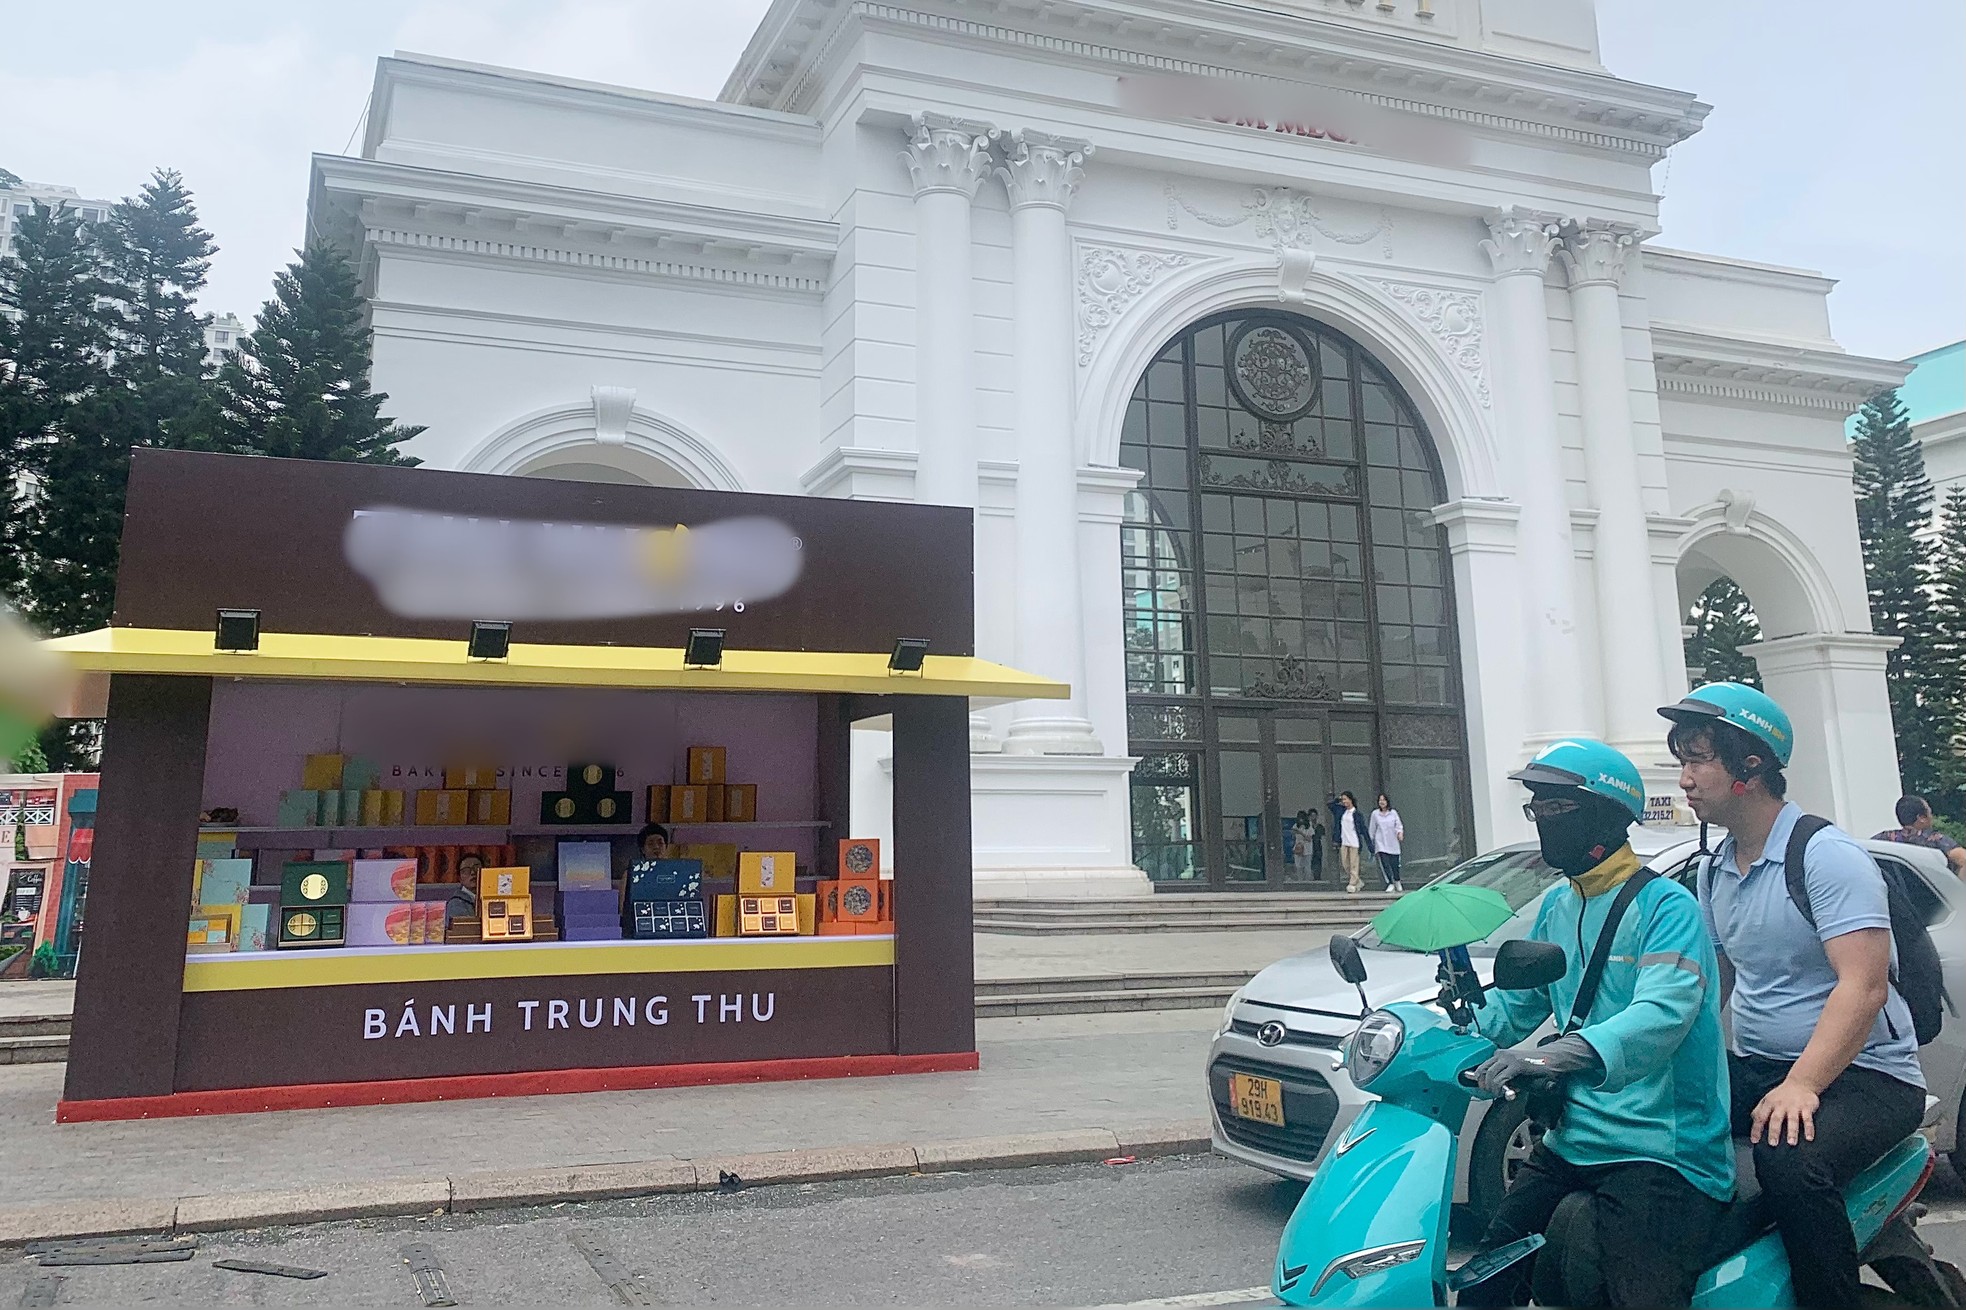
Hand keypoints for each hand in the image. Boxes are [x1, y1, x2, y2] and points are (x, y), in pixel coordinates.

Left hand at [1469, 1036, 1599, 1094]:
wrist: (1554, 1059)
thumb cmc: (1539, 1066)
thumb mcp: (1517, 1072)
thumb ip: (1506, 1077)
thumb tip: (1495, 1087)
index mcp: (1501, 1055)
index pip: (1482, 1066)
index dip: (1480, 1080)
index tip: (1484, 1089)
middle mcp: (1503, 1054)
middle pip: (1482, 1070)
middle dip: (1483, 1084)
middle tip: (1490, 1093)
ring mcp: (1509, 1058)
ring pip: (1490, 1075)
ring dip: (1491, 1087)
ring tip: (1498, 1093)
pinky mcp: (1517, 1064)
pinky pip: (1501, 1078)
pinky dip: (1499, 1087)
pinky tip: (1505, 1092)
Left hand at [1752, 1079, 1819, 1145]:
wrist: (1801, 1083)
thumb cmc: (1781, 1095)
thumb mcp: (1768, 1099)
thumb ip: (1759, 1110)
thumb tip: (1752, 1121)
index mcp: (1769, 1104)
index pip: (1760, 1117)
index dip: (1756, 1129)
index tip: (1754, 1141)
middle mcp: (1781, 1105)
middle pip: (1776, 1119)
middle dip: (1774, 1132)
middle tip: (1772, 1144)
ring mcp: (1794, 1106)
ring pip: (1792, 1120)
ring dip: (1792, 1131)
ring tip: (1791, 1143)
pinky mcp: (1806, 1107)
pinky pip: (1808, 1119)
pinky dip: (1809, 1128)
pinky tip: (1809, 1138)